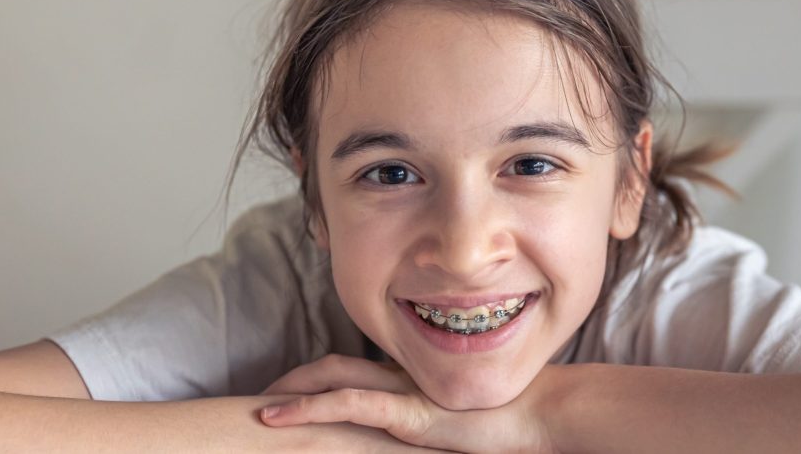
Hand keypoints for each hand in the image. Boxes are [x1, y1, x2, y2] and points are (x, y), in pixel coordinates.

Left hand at [257, 354, 556, 452]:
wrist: (541, 416)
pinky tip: (275, 419)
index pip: (354, 369)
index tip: (292, 394)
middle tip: (263, 399)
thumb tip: (427, 435)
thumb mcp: (459, 425)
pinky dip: (306, 409)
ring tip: (259, 409)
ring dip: (290, 392)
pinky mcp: (406, 410)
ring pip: (331, 378)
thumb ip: (435, 424)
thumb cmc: (509, 423)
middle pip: (333, 366)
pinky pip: (346, 403)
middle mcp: (402, 378)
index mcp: (412, 380)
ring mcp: (403, 391)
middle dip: (293, 380)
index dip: (319, 378)